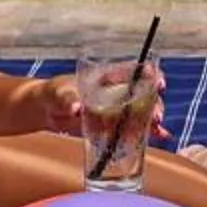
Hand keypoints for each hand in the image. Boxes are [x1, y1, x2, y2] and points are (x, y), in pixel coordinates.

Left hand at [47, 59, 171, 138]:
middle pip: (144, 93)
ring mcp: (117, 109)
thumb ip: (68, 99)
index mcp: (108, 76)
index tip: (158, 83)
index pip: (135, 70)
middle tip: (156, 117)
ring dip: (152, 120)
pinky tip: (159, 136)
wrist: (47, 111)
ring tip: (156, 130)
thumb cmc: (54, 93)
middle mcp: (117, 91)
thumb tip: (76, 109)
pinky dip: (147, 132)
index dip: (151, 74)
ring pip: (142, 112)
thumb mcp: (59, 93)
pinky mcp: (113, 125)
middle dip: (154, 103)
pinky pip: (134, 128)